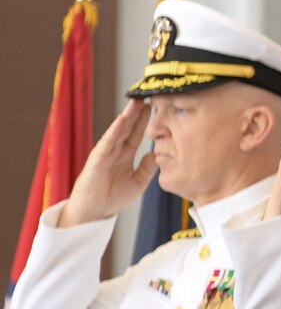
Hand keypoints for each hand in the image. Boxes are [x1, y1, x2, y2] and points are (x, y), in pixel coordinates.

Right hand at [58, 100, 156, 227]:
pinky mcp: (98, 157)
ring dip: (128, 115)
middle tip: (150, 96)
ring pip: (119, 130)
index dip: (146, 121)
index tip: (157, 108)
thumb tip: (157, 154)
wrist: (94, 211)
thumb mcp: (138, 182)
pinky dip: (116, 129)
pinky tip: (124, 119)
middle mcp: (115, 150)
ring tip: (138, 101)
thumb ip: (147, 168)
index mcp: (125, 155)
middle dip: (138, 112)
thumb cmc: (113, 198)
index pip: (137, 134)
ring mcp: (106, 152)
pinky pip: (108, 140)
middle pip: (129, 127)